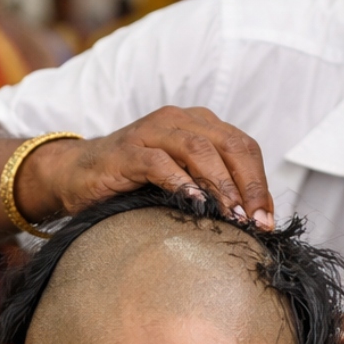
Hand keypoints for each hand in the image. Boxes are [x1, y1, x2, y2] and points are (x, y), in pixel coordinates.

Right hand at [19, 106, 274, 229]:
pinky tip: (193, 203)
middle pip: (230, 146)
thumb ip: (215, 193)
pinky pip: (160, 163)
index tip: (267, 222)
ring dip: (221, 185)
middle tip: (255, 223)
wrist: (75, 175)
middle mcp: (179, 120)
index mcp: (200, 125)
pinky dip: (180, 182)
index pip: (244, 149)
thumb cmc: (134, 184)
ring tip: (232, 217)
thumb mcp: (182, 184)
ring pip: (200, 150)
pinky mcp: (127, 152)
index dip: (260, 184)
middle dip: (249, 186)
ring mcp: (151, 132)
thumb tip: (259, 223)